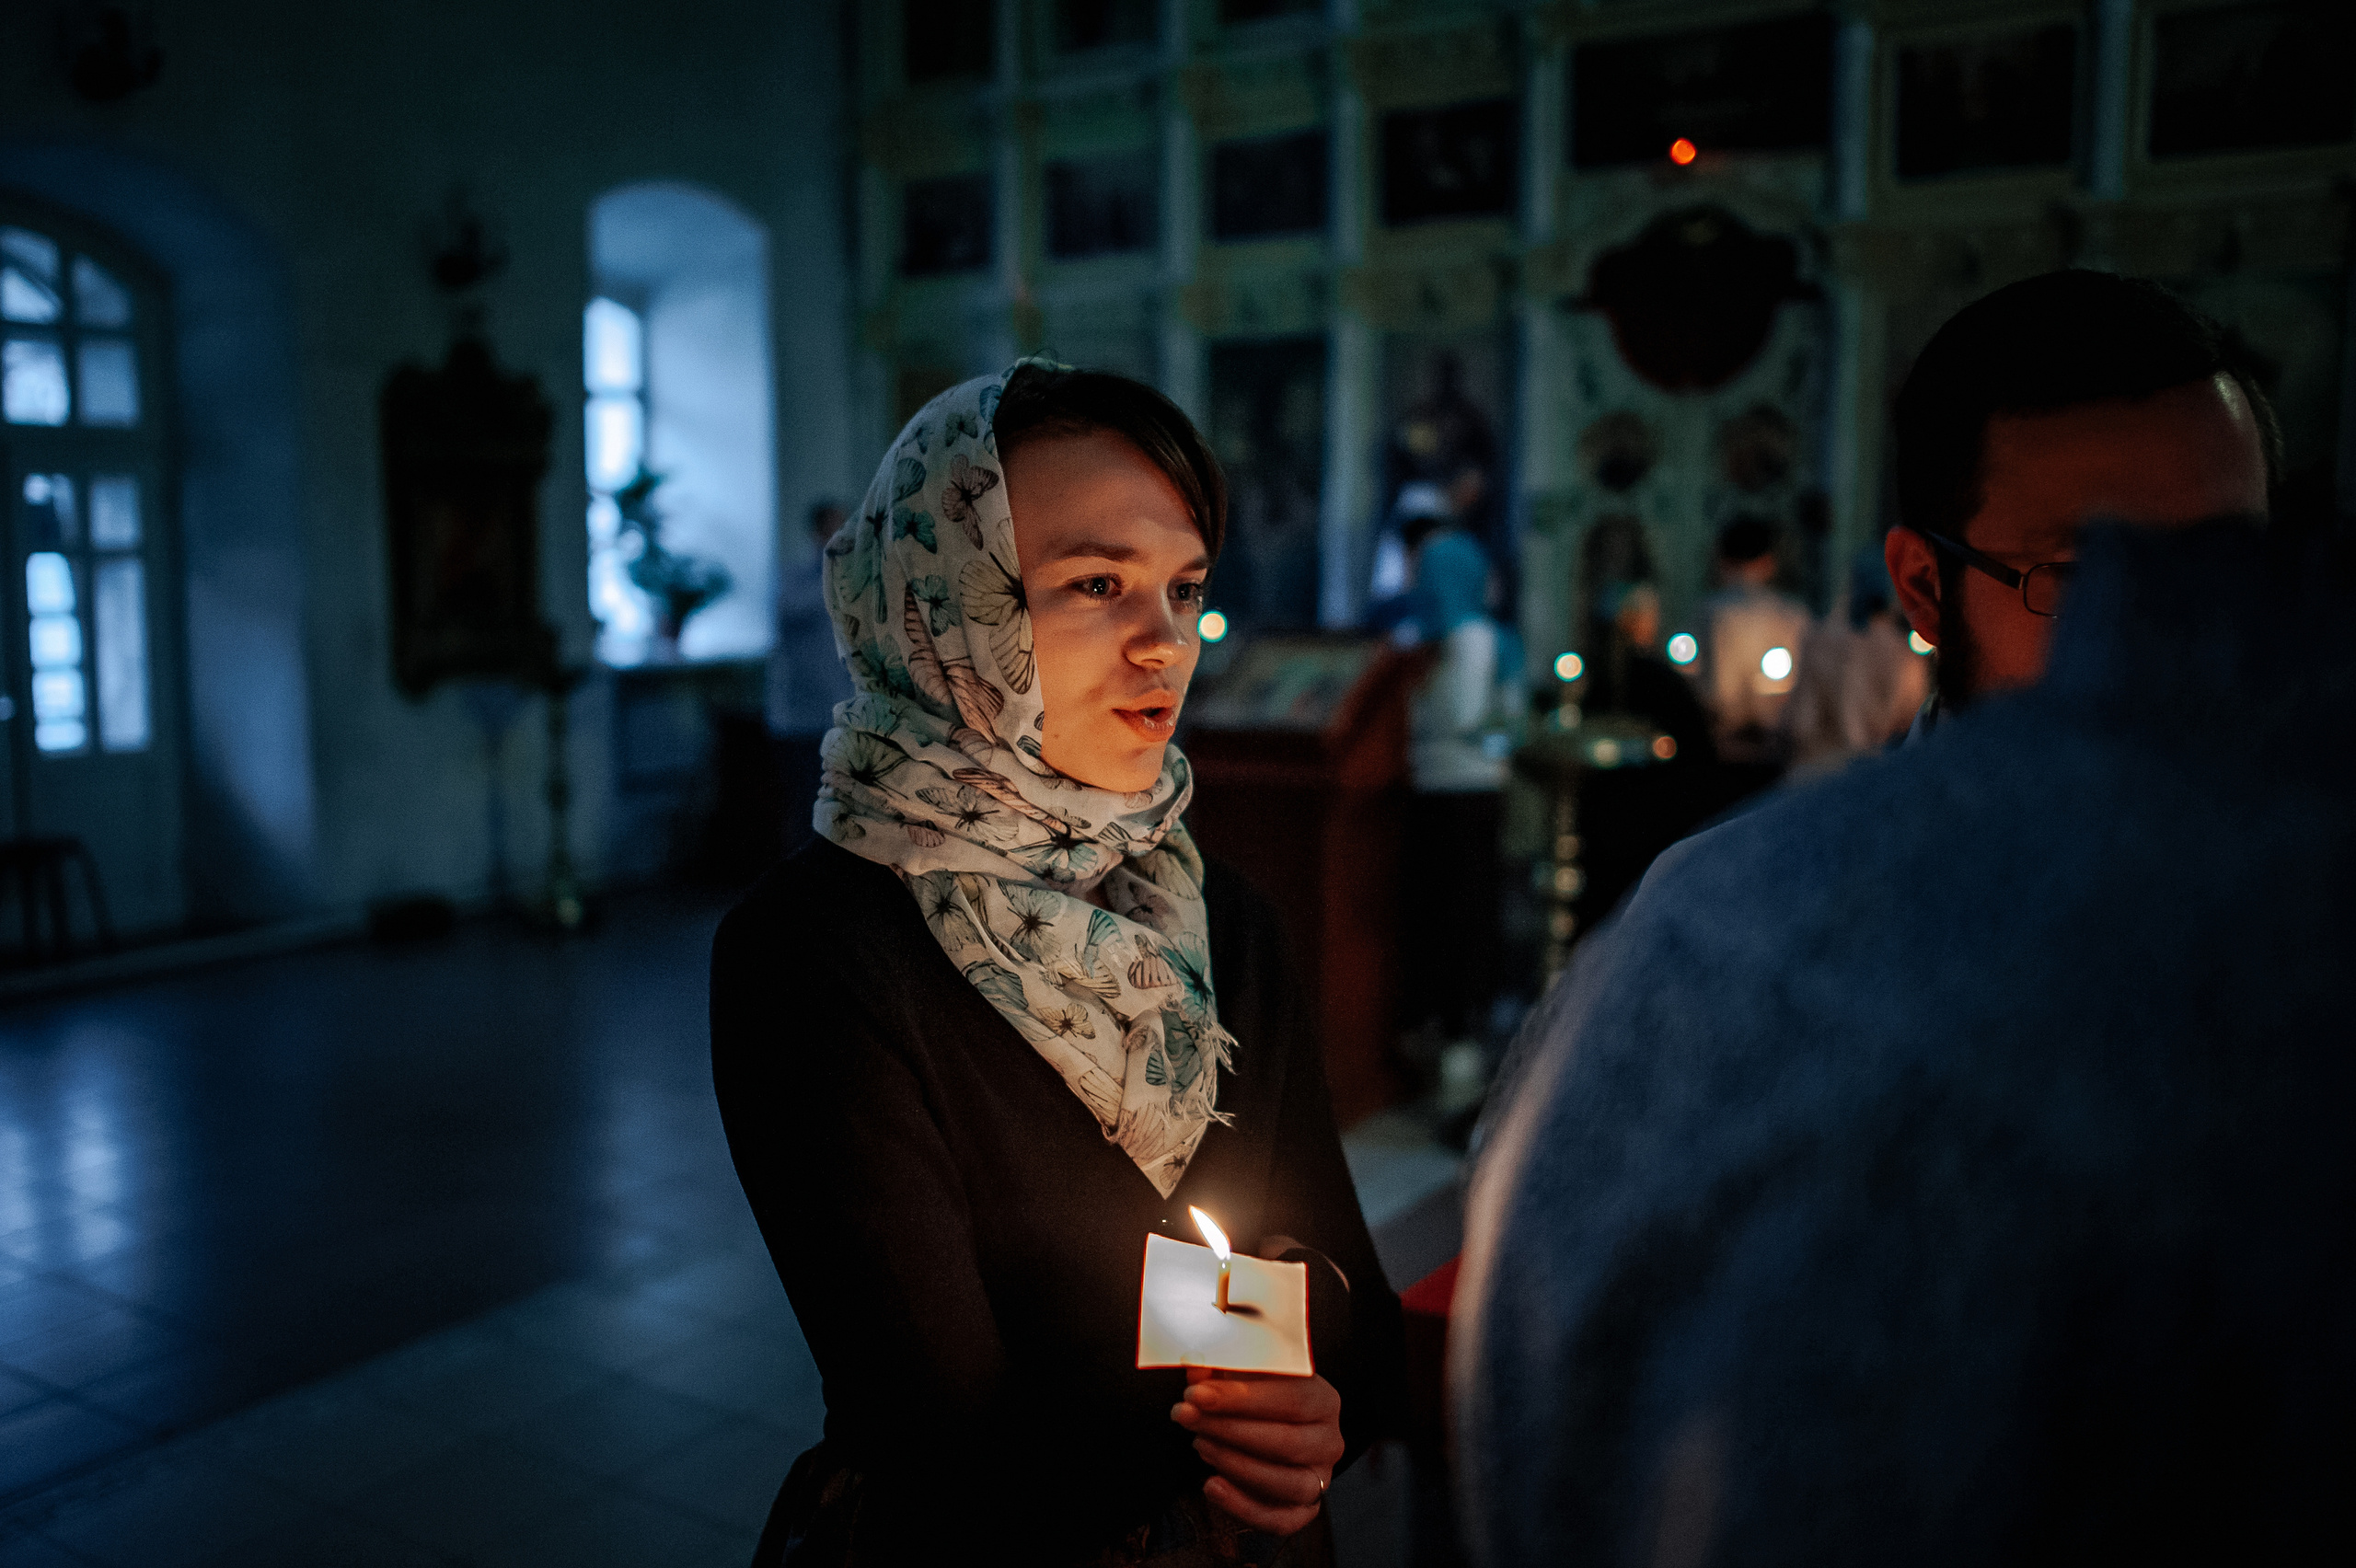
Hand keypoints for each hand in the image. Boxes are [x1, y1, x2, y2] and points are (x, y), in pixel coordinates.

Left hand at [1171, 1369, 1343, 1535]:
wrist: (1271, 1430)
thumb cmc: (1255, 1398)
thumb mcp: (1242, 1377)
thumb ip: (1222, 1371)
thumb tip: (1197, 1368)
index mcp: (1324, 1400)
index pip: (1292, 1398)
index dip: (1242, 1398)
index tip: (1197, 1394)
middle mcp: (1329, 1442)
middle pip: (1287, 1441)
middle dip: (1229, 1429)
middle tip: (1187, 1416)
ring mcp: (1320, 1479)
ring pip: (1286, 1482)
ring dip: (1235, 1464)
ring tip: (1199, 1444)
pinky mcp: (1304, 1510)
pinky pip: (1280, 1520)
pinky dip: (1243, 1507)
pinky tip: (1211, 1486)